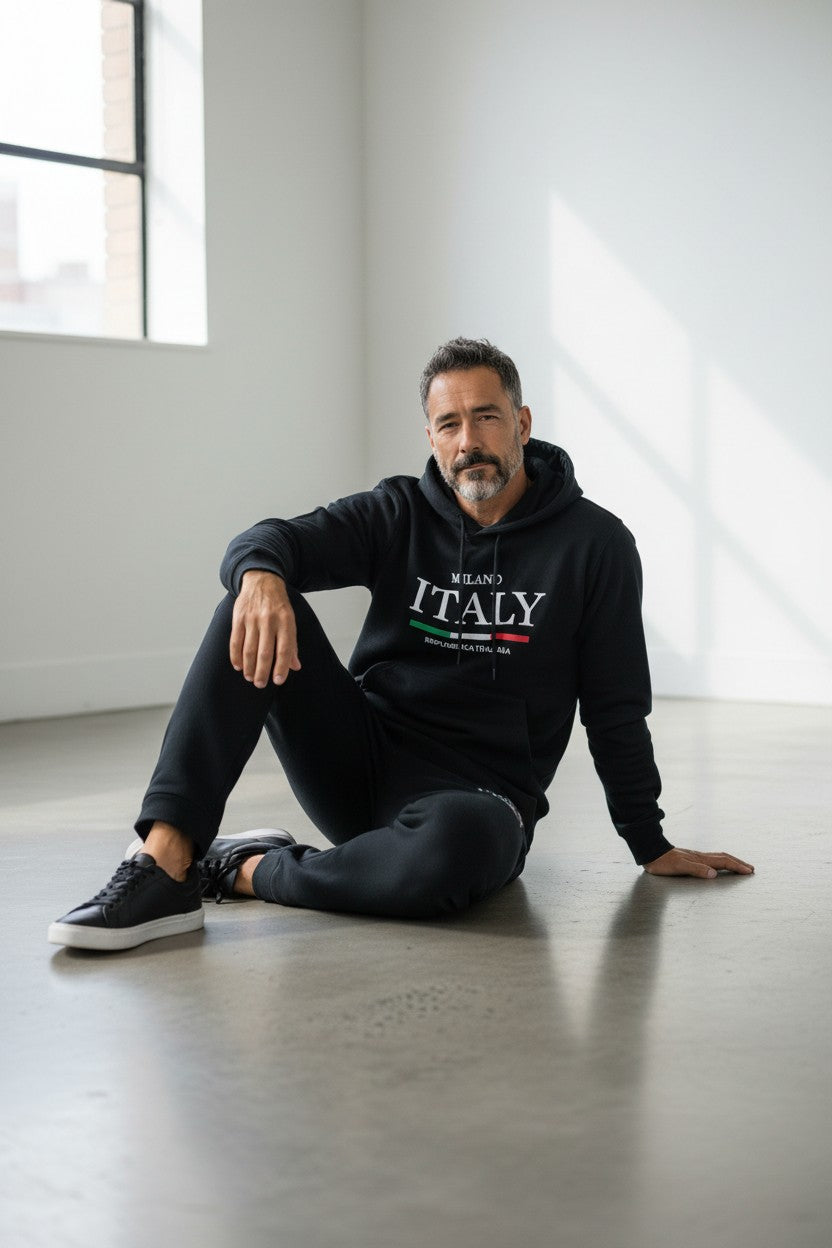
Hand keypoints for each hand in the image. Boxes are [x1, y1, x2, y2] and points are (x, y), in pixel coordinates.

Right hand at [230, 571, 301, 687]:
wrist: (262, 581)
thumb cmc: (278, 605)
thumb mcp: (290, 621)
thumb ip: (292, 644)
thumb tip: (295, 666)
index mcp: (285, 621)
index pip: (284, 649)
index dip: (281, 667)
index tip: (278, 681)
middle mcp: (269, 620)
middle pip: (265, 652)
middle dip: (262, 672)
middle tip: (260, 684)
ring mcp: (252, 619)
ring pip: (249, 649)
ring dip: (249, 667)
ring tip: (250, 678)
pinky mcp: (238, 617)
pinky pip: (235, 641)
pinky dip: (236, 656)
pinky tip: (239, 666)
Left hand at [643, 847, 754, 878]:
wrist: (650, 852)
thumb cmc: (663, 862)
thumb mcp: (679, 867)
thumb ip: (696, 870)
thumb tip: (714, 874)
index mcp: (700, 859)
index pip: (723, 862)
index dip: (737, 866)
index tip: (749, 871)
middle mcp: (700, 856)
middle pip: (724, 858)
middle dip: (738, 863)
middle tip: (750, 868)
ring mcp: (695, 856)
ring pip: (718, 857)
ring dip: (731, 861)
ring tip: (739, 866)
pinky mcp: (690, 858)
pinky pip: (711, 859)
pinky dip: (720, 862)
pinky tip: (718, 865)